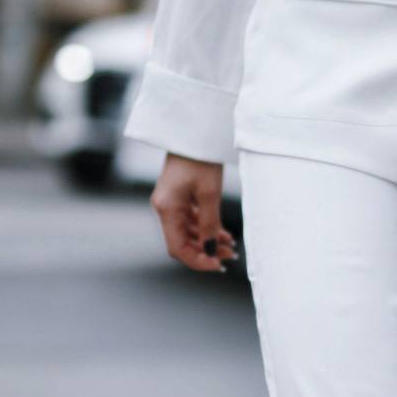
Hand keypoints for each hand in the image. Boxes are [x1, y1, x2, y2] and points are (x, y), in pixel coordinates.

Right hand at [151, 153, 237, 272]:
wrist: (194, 131)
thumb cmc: (200, 159)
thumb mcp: (209, 194)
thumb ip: (209, 225)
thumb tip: (211, 251)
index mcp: (167, 209)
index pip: (177, 248)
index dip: (198, 261)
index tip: (218, 265)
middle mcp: (164, 208)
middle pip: (182, 242)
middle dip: (206, 251)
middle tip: (230, 255)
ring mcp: (170, 202)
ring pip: (188, 232)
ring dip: (208, 241)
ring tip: (231, 245)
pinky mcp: (178, 196)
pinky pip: (190, 220)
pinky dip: (206, 228)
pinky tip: (223, 233)